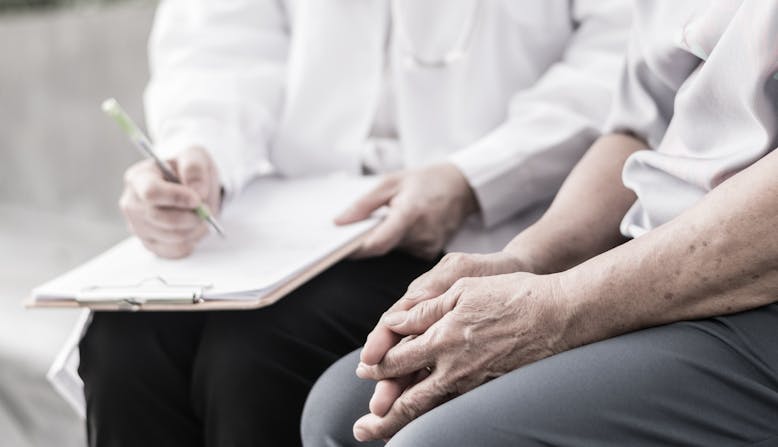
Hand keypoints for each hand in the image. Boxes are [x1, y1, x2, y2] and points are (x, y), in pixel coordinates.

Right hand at [119, 146, 220, 258]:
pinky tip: (193, 229)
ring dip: (194, 229)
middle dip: (190, 216)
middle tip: (206, 210)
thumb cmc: (187, 171)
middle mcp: (132, 203)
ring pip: (170, 237)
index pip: (151, 192)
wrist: (190, 188)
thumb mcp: (195, 157)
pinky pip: (173, 251)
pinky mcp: (150, 243)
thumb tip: (196, 190)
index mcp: (138, 177)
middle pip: (160, 218)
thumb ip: (195, 168)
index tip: (197, 199)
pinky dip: (190, 242)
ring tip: (202, 217)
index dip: (176, 198)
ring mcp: (138, 226)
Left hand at [336, 163, 477, 259]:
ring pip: (392, 250)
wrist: (462, 187)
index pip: (378, 243)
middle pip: (382, 247)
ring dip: (385, 238)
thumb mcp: (391, 182)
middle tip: (362, 224)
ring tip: (392, 217)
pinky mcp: (431, 252)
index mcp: (411, 213)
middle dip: (367, 239)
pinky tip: (406, 225)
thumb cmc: (426, 180)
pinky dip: (398, 240)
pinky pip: (404, 251)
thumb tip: (339, 222)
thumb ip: (364, 204)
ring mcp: (428, 246)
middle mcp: (421, 234)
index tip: (339, 247)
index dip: (356, 248)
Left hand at [353, 272, 569, 440]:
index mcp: (442, 338)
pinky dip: (434, 418)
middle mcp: (454, 368)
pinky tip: (427, 420)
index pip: (398, 359)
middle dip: (382, 415)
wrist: (558, 315)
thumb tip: (393, 322)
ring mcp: (473, 383)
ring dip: (403, 423)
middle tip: (361, 429)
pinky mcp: (491, 389)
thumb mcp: (462, 288)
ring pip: (430, 409)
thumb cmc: (512, 294)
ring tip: (382, 433)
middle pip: (409, 399)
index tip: (364, 368)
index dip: (377, 365)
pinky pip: (454, 408)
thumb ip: (425, 309)